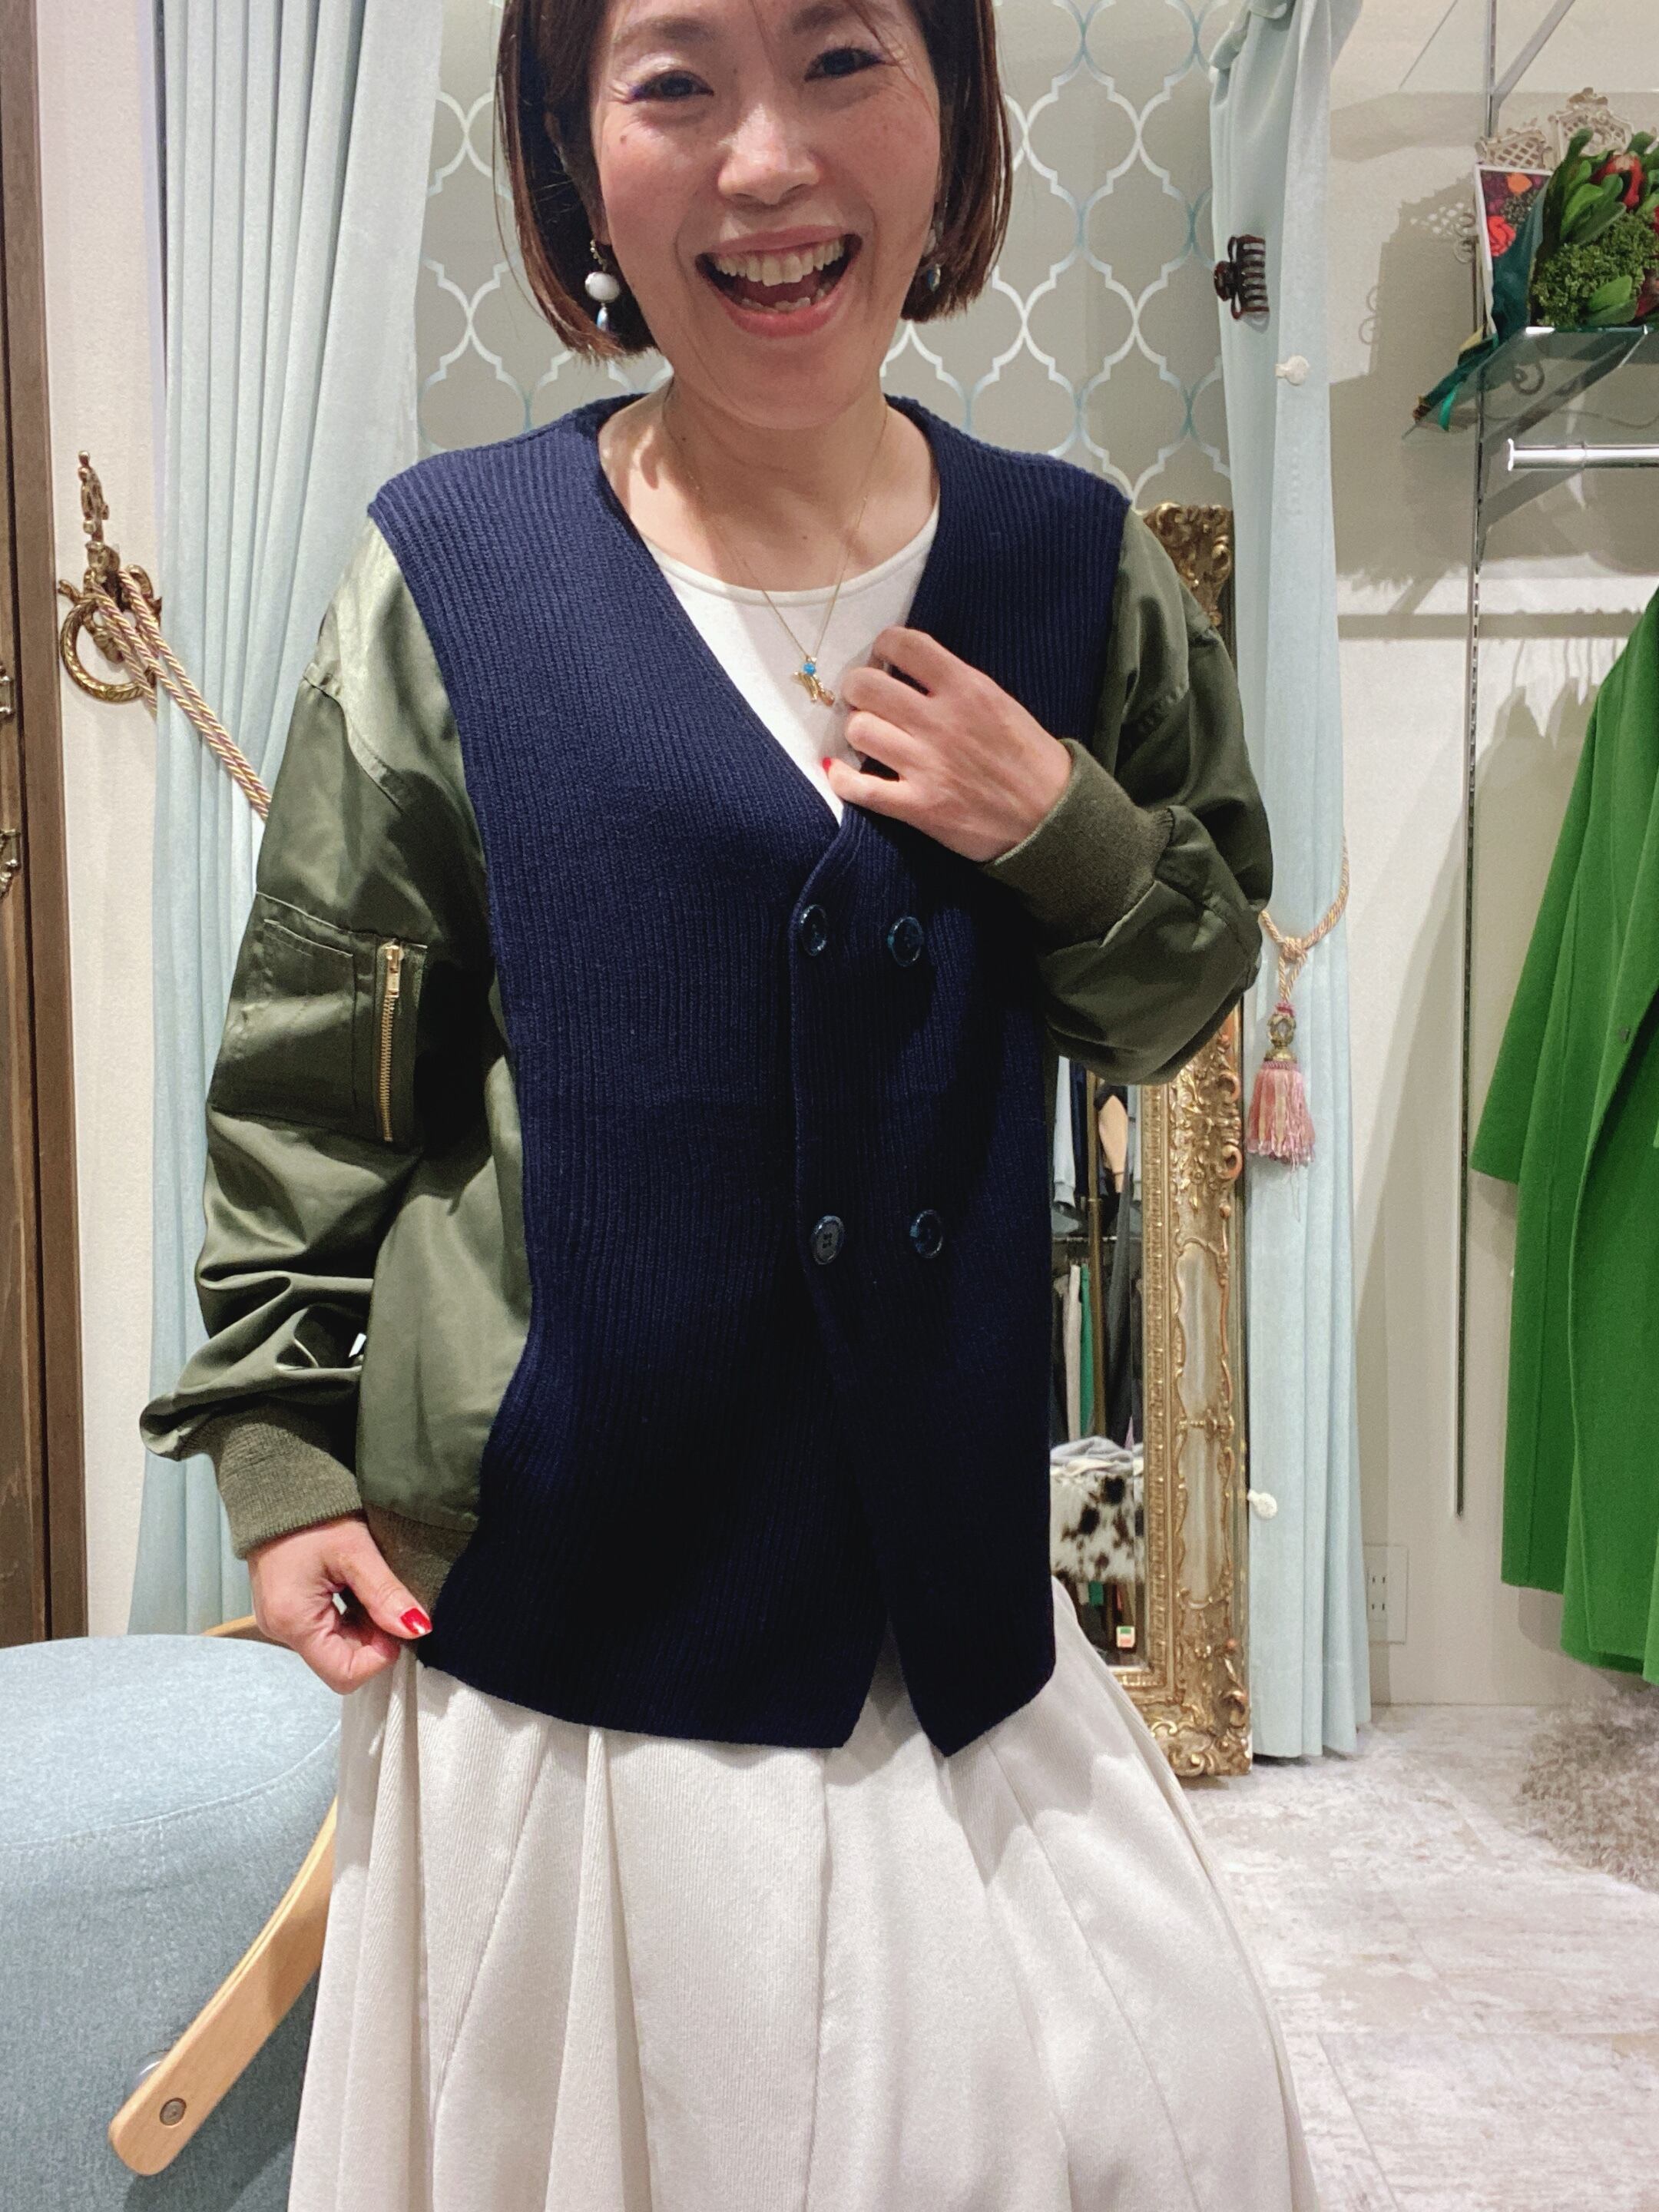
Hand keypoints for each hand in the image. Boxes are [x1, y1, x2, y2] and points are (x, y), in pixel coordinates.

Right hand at [247, 1512, 431, 1693]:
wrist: (276, 1485)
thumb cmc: (314, 1515)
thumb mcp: (355, 1551)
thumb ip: (385, 1594)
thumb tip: (418, 1629)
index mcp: (294, 1623)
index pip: (344, 1674)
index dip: (379, 1655)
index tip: (395, 1620)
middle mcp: (281, 1631)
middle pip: (340, 1661)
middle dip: (373, 1638)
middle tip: (386, 1598)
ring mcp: (282, 1621)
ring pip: (335, 1645)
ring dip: (362, 1625)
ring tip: (369, 1586)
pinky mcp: (287, 1609)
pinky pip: (325, 1628)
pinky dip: (348, 1615)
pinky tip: (356, 1585)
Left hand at [827, 627, 1073, 862]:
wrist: (1052, 818)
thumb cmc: (1030, 759)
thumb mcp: (1000, 703)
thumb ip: (956, 685)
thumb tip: (909, 673)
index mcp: (967, 688)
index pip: (904, 644)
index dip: (884, 647)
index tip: (885, 660)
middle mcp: (941, 722)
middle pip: (866, 686)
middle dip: (859, 689)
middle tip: (869, 701)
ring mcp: (926, 765)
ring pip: (858, 730)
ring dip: (857, 732)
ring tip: (870, 738)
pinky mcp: (918, 807)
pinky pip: (859, 788)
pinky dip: (842, 779)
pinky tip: (843, 773)